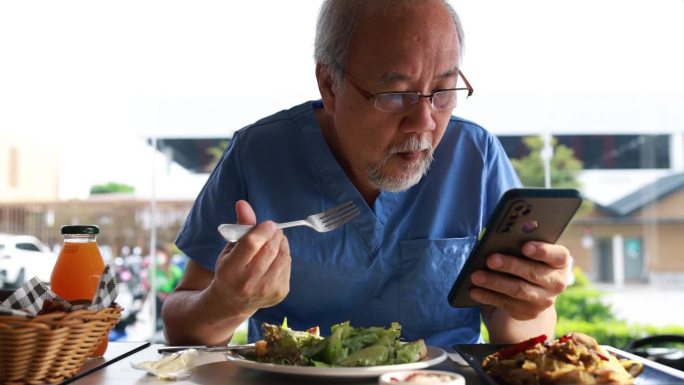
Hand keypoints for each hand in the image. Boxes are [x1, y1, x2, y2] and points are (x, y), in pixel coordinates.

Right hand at [210, 200, 290, 315]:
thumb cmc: (230, 269)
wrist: (233, 301)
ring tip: (272, 244)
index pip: (252, 243)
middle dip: (274, 234)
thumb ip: (240, 226)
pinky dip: (284, 256)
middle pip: (270, 249)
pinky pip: (288, 265)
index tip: (267, 224)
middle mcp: (249, 283)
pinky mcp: (280, 293)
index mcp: (231, 270)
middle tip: (272, 231)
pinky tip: (274, 259)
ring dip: (281, 244)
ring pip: (283, 256)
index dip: (263, 229)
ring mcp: (266, 290)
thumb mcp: (230, 248)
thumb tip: (243, 203)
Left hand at [470, 241, 569, 319]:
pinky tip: (474, 291)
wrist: (530, 290)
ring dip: (494, 282)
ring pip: (518, 290)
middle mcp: (556, 282)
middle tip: (490, 259)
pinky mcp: (528, 312)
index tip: (525, 247)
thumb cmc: (526, 260)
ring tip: (475, 276)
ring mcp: (544, 300)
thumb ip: (524, 240)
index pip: (558, 255)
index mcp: (560, 262)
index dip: (542, 251)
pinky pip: (506, 304)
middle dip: (510, 265)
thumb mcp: (529, 250)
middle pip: (533, 273)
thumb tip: (511, 231)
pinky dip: (488, 297)